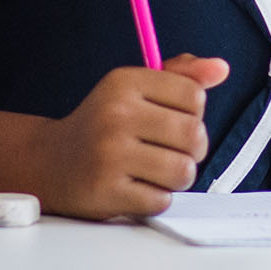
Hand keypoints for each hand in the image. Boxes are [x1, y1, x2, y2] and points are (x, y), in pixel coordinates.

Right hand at [37, 55, 229, 217]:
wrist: (49, 163)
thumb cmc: (103, 125)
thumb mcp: (134, 90)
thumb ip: (181, 76)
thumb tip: (221, 68)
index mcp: (124, 82)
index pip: (194, 95)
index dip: (193, 112)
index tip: (174, 119)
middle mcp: (116, 114)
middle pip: (194, 134)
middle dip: (192, 149)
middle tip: (171, 151)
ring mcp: (110, 154)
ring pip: (183, 171)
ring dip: (177, 178)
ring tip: (157, 172)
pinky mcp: (106, 191)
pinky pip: (161, 200)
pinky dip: (156, 199)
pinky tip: (137, 188)